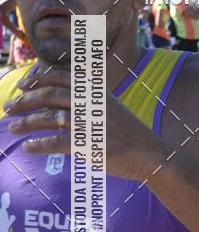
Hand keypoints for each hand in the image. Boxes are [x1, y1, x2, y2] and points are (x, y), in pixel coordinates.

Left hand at [3, 68, 165, 181]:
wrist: (151, 153)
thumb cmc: (128, 133)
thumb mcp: (112, 108)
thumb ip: (89, 101)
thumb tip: (61, 99)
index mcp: (97, 92)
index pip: (61, 78)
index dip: (38, 79)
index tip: (22, 85)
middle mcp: (92, 104)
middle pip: (50, 95)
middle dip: (25, 101)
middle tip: (8, 107)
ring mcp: (92, 123)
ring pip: (50, 118)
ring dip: (27, 122)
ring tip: (12, 128)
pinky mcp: (90, 144)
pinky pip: (57, 142)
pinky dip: (39, 144)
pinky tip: (27, 147)